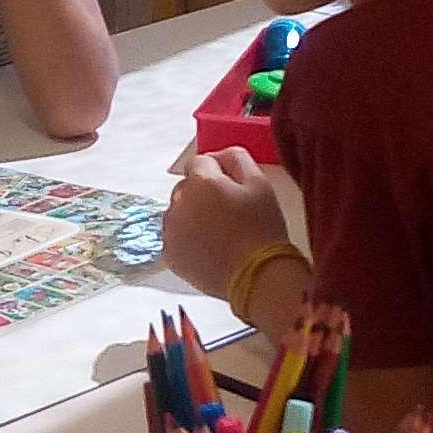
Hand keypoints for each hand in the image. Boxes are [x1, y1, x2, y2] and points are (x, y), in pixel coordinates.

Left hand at [161, 147, 287, 300]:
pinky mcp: (170, 255)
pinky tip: (209, 248)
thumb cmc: (263, 229)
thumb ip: (237, 159)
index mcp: (201, 182)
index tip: (233, 187)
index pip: (200, 162)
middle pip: (186, 187)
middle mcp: (179, 203)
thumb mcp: (260, 184)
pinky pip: (175, 237)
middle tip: (229, 212)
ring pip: (178, 212)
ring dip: (192, 215)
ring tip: (219, 233)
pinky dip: (187, 239)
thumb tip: (220, 154)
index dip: (218, 172)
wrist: (257, 277)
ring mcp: (171, 231)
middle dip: (203, 193)